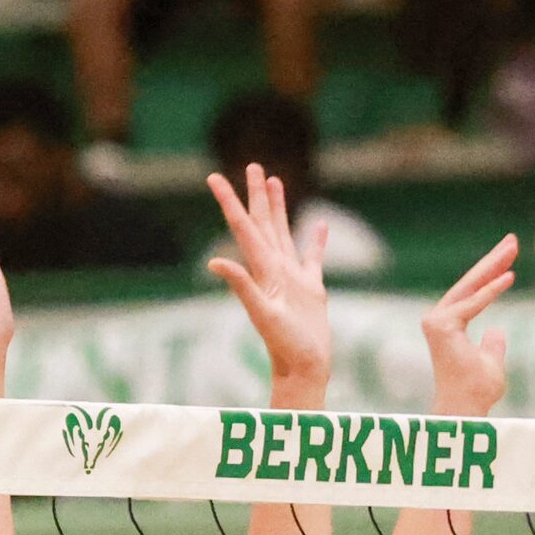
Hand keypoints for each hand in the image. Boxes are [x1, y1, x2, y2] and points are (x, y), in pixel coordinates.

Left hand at [207, 163, 328, 399]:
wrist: (304, 370)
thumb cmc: (285, 346)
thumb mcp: (263, 314)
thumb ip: (241, 286)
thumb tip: (214, 261)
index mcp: (263, 269)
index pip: (243, 227)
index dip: (229, 201)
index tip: (213, 177)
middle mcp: (274, 269)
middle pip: (262, 223)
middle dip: (256, 194)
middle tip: (252, 165)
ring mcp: (292, 278)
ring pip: (284, 233)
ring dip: (279, 207)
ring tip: (275, 181)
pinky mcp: (311, 290)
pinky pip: (313, 258)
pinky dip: (316, 240)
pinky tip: (320, 224)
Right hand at [423, 236, 516, 415]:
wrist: (465, 408)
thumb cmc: (477, 391)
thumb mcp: (492, 361)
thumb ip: (492, 345)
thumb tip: (496, 331)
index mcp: (448, 325)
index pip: (473, 291)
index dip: (492, 272)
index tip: (510, 257)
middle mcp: (438, 319)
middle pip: (470, 283)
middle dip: (492, 260)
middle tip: (512, 239)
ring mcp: (437, 321)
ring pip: (470, 287)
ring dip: (492, 266)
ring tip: (512, 247)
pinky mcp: (442, 326)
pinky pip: (473, 304)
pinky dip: (491, 291)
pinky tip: (509, 276)